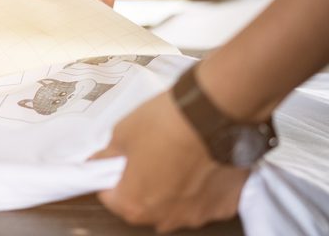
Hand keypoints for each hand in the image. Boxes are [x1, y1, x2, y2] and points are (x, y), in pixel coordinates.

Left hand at [91, 90, 248, 233]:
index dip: (111, 176)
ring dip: (176, 188)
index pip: (111, 197)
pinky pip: (207, 201)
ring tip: (180, 157)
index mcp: (135, 204)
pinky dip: (205, 187)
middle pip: (146, 205)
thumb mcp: (122, 133)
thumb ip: (109, 155)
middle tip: (150, 156)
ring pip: (178, 205)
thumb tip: (104, 160)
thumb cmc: (168, 122)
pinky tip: (203, 164)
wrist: (210, 111)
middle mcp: (165, 217)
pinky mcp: (224, 205)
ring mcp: (197, 214)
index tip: (117, 165)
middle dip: (145, 184)